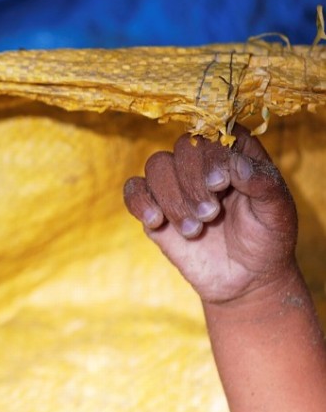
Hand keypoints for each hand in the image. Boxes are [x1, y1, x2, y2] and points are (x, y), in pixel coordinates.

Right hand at [123, 126, 298, 303]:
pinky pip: (134, 190)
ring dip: (172, 199)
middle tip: (210, 214)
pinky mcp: (155, 206)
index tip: (219, 184)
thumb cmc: (267, 240)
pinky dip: (140, 202)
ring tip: (193, 230)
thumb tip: (236, 164)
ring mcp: (176, 184)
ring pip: (157, 166)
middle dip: (192, 182)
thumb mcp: (278, 213)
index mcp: (236, 155)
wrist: (245, 279)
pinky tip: (156, 221)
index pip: (217, 132)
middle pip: (183, 147)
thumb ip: (264, 184)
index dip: (212, 153)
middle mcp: (203, 163)